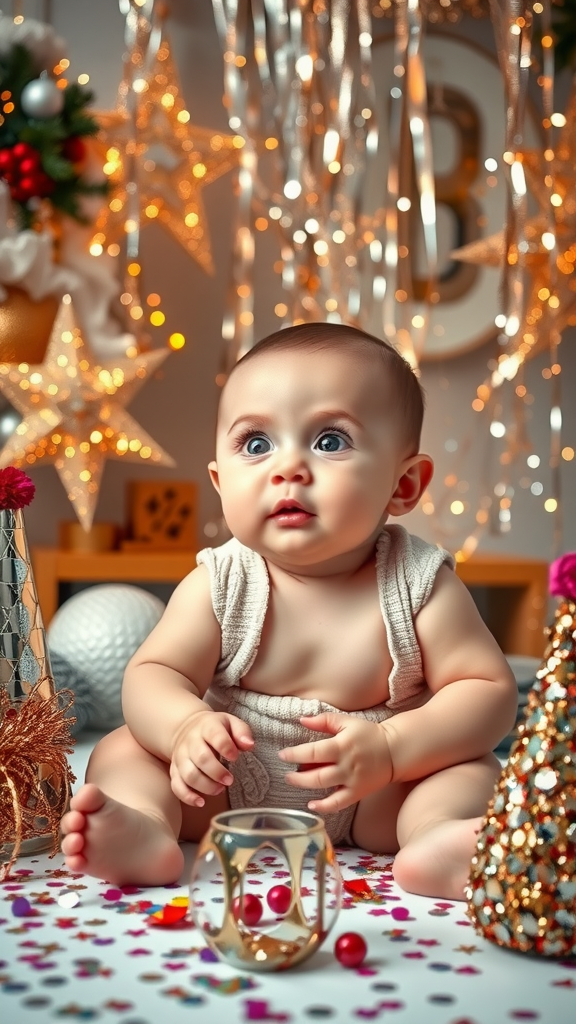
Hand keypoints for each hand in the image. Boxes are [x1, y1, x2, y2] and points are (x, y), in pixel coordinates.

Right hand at [170, 709, 253, 806]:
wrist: (186, 728)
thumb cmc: (215, 729)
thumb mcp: (230, 722)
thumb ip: (242, 732)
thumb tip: (249, 745)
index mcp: (207, 727)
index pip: (215, 735)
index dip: (226, 748)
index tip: (235, 758)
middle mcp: (191, 741)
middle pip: (201, 758)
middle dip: (217, 773)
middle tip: (229, 780)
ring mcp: (180, 756)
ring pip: (188, 774)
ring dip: (205, 786)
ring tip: (220, 790)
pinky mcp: (174, 770)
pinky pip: (176, 785)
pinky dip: (187, 796)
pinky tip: (201, 802)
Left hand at [278, 713, 392, 813]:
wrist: (394, 751)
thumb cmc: (368, 734)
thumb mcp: (347, 722)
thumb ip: (324, 720)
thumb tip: (302, 720)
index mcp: (342, 745)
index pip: (314, 752)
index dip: (296, 754)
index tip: (283, 755)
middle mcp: (346, 765)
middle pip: (317, 774)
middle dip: (297, 776)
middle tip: (286, 774)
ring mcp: (352, 781)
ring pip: (325, 788)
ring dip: (306, 786)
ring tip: (293, 781)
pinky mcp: (358, 793)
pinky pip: (339, 803)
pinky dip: (324, 807)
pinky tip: (312, 805)